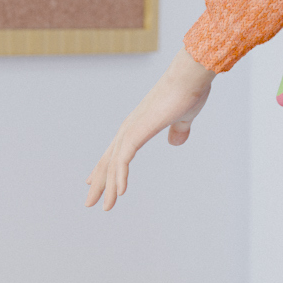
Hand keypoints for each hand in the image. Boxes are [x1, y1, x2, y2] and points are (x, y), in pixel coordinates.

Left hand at [87, 56, 217, 210]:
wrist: (191, 77)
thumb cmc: (189, 92)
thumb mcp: (184, 117)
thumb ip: (179, 131)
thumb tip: (175, 143)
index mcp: (138, 125)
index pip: (115, 151)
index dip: (105, 168)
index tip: (93, 183)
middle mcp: (129, 128)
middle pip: (108, 160)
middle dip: (100, 183)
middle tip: (91, 202)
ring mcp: (131, 129)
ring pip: (113, 164)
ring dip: (108, 186)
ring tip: (105, 206)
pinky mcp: (137, 131)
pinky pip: (123, 159)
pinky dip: (120, 176)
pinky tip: (120, 192)